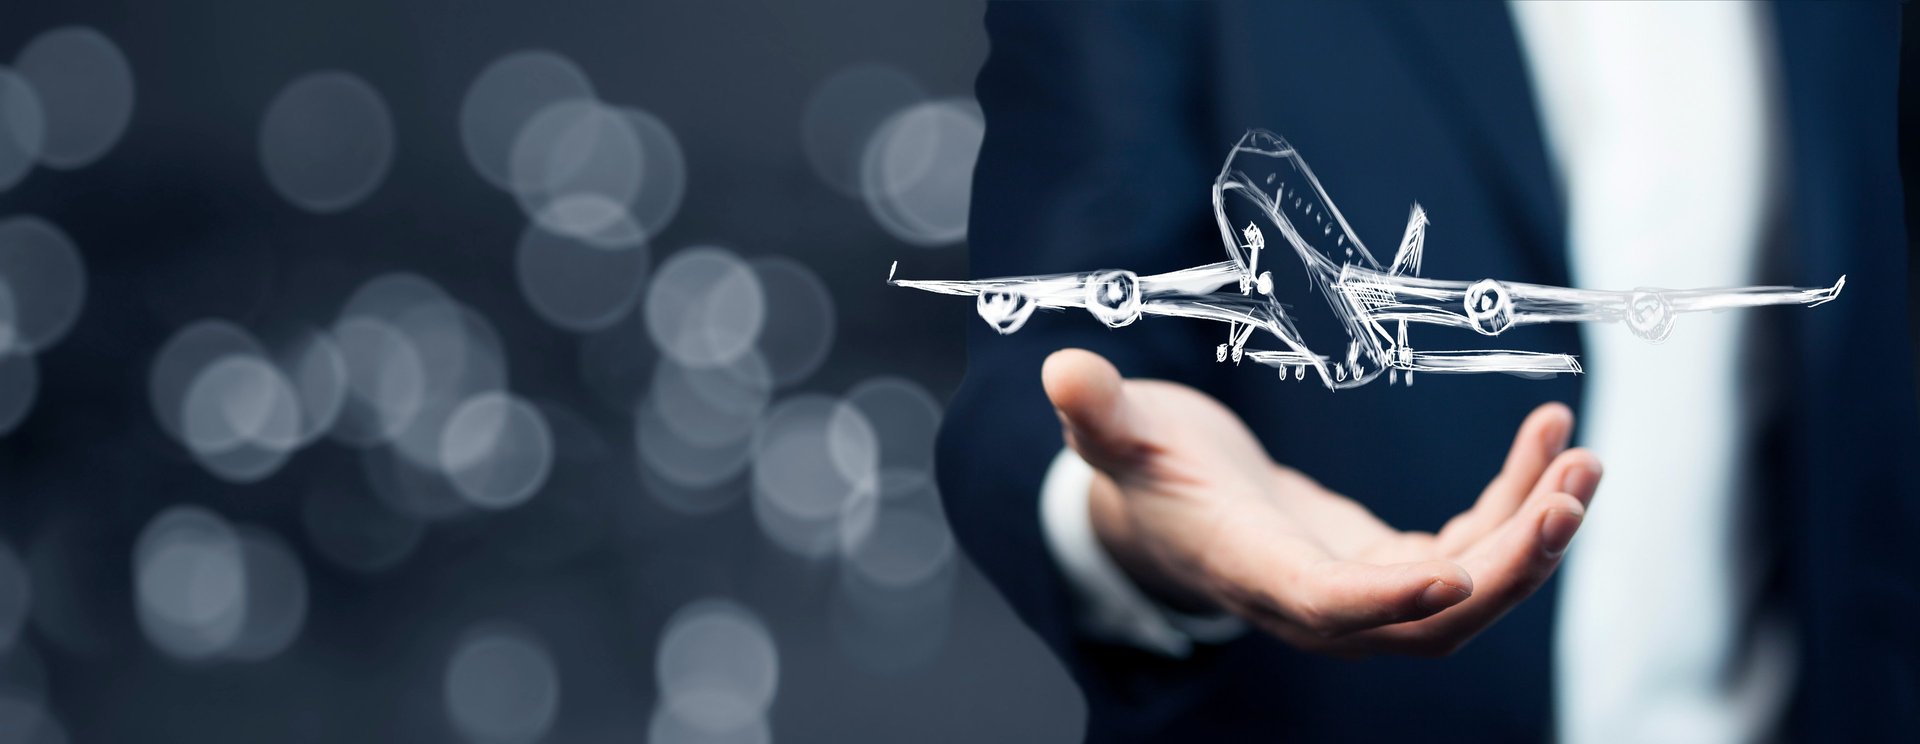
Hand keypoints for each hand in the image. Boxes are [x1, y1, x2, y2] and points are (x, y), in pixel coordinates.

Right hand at [1043, 349, 1601, 656]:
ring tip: (1582, 462)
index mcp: (1251, 567)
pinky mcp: (1387, 564)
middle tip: (1569, 494)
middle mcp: (1315, 600)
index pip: (1327, 602)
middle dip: (1508, 566)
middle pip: (1428, 619)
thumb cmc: (1142, 467)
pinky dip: (1515, 504)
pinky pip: (1470, 551)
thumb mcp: (1117, 434)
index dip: (1390, 595)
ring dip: (1533, 538)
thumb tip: (1063, 372)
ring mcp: (1360, 589)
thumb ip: (1098, 412)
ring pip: (1467, 595)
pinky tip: (1547, 441)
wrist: (1164, 506)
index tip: (1458, 565)